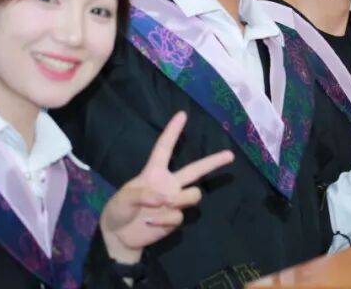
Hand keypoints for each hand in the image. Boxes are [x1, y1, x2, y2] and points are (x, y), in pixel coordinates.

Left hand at [100, 112, 233, 264]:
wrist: (119, 237)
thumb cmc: (119, 209)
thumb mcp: (124, 198)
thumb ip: (142, 194)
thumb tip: (165, 198)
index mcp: (154, 173)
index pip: (164, 148)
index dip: (172, 131)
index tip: (182, 114)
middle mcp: (169, 184)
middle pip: (195, 169)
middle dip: (214, 161)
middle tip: (230, 155)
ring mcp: (174, 201)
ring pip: (193, 194)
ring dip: (181, 200)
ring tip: (165, 205)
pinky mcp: (174, 219)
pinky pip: (179, 216)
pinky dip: (165, 220)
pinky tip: (152, 222)